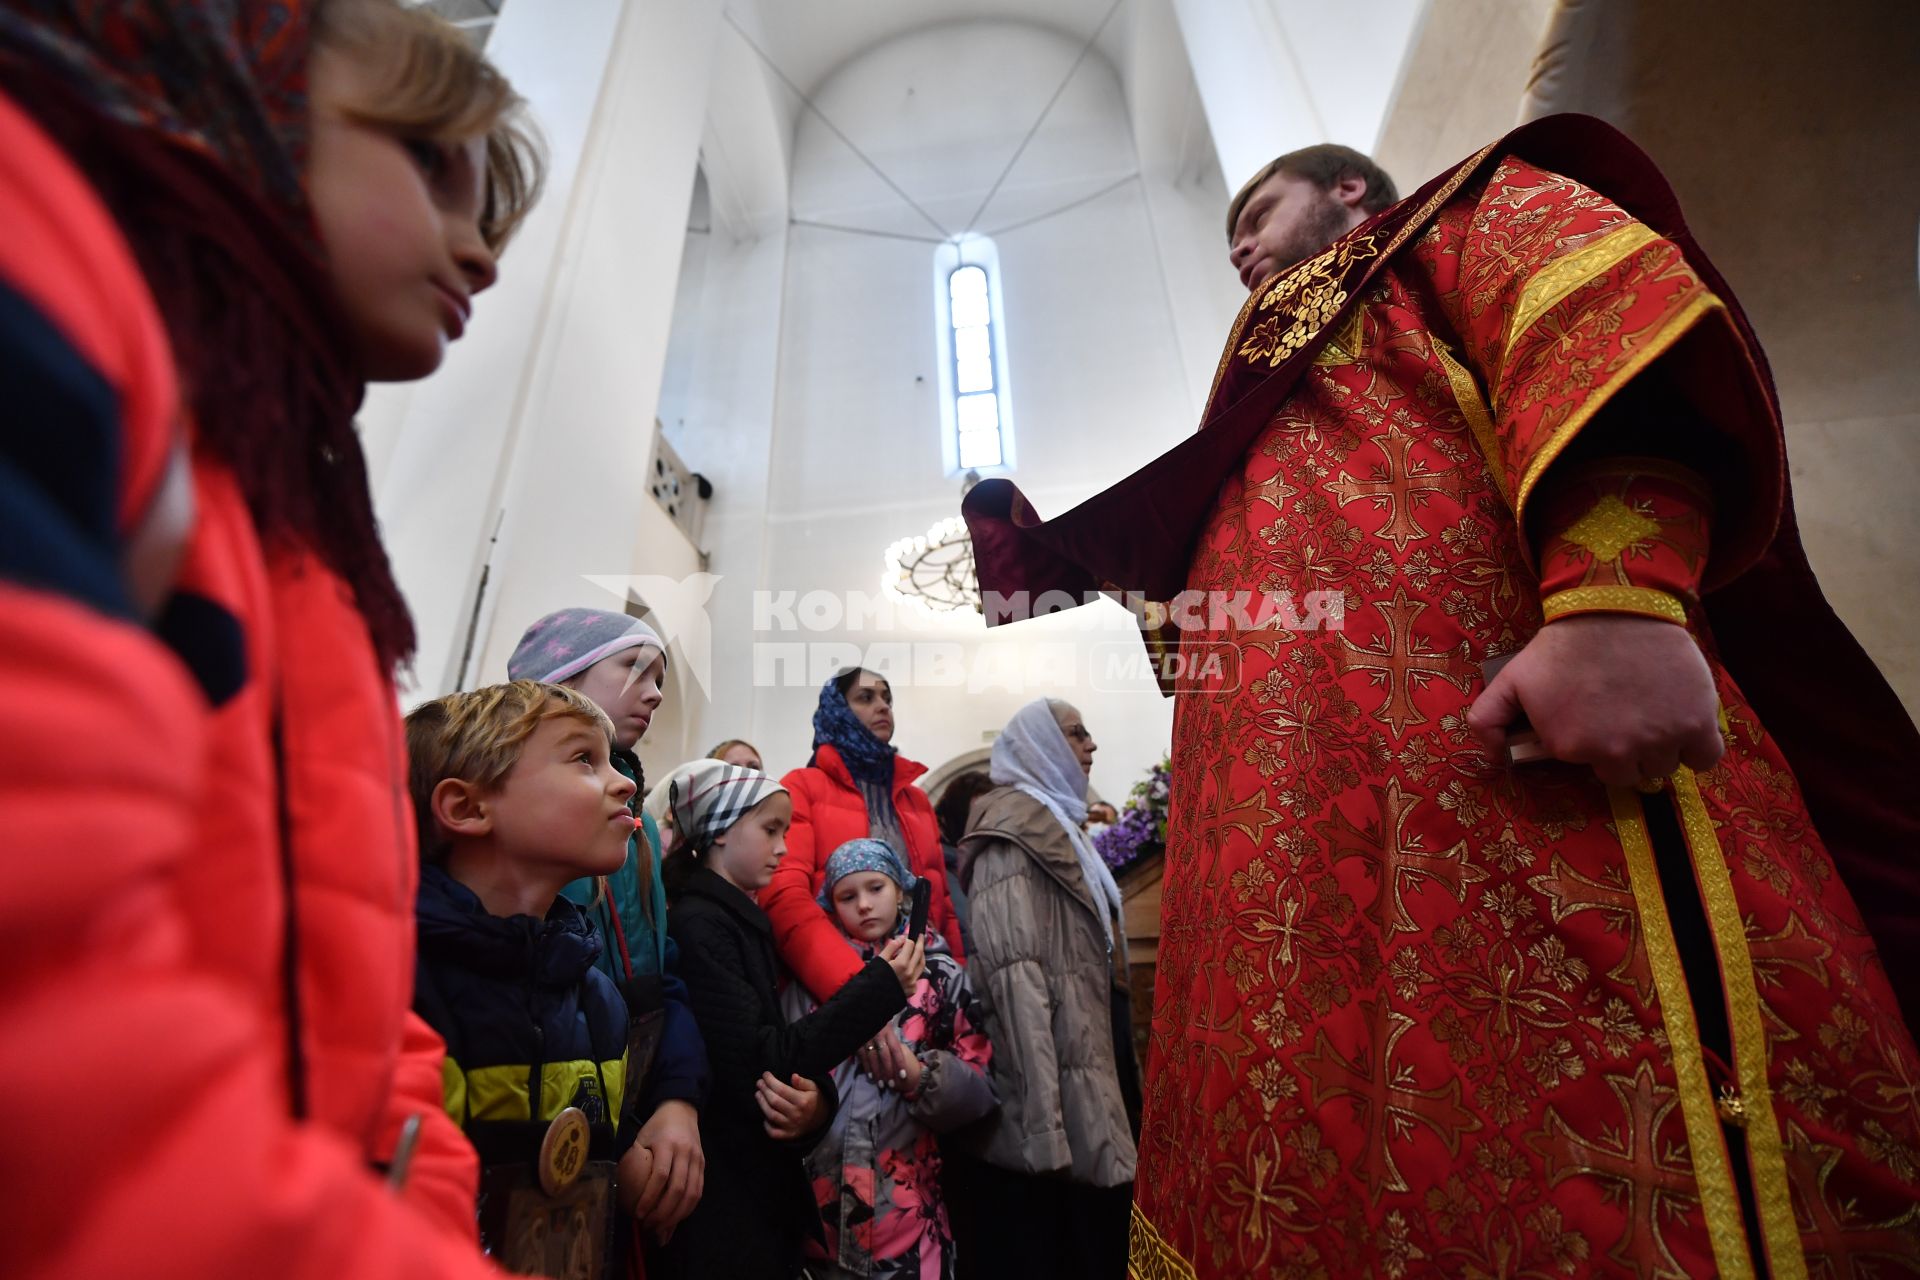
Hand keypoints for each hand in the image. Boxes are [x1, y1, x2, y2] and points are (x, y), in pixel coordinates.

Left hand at [619, 1099, 703, 1241]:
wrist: (681, 1111)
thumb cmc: (656, 1127)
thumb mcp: (641, 1138)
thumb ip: (634, 1161)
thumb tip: (619, 1190)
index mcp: (667, 1144)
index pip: (661, 1176)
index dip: (650, 1198)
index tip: (639, 1214)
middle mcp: (685, 1153)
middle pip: (678, 1189)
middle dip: (663, 1213)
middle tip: (648, 1226)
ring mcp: (697, 1160)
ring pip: (691, 1194)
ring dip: (676, 1215)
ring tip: (661, 1228)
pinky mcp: (703, 1166)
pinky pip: (698, 1192)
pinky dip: (687, 1208)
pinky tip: (676, 1218)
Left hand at [756, 1071, 826, 1139]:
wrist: (820, 1119)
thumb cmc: (812, 1100)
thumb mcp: (812, 1088)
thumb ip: (803, 1082)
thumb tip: (793, 1076)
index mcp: (803, 1101)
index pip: (781, 1090)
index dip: (771, 1081)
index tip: (765, 1074)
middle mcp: (796, 1114)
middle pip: (774, 1101)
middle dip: (764, 1090)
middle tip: (759, 1082)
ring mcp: (791, 1126)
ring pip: (771, 1115)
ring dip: (762, 1104)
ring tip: (758, 1094)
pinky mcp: (788, 1135)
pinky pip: (773, 1132)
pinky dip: (766, 1125)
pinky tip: (764, 1115)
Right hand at [856, 1027, 922, 1096]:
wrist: (862, 1012)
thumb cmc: (878, 1022)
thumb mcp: (887, 1026)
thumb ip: (892, 1039)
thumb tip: (903, 1052)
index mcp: (888, 1031)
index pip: (896, 1049)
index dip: (900, 1063)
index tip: (903, 1076)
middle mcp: (878, 1035)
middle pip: (885, 1056)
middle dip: (889, 1071)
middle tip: (892, 1084)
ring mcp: (867, 1038)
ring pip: (873, 1058)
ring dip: (878, 1072)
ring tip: (881, 1084)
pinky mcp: (858, 1042)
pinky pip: (863, 1057)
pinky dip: (867, 1067)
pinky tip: (871, 1077)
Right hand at [879, 934, 925, 995]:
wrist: (872, 998)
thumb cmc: (874, 977)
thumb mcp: (880, 959)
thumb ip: (892, 947)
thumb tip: (901, 939)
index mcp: (902, 963)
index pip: (910, 945)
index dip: (907, 940)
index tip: (905, 938)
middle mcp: (910, 972)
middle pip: (919, 953)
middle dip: (920, 943)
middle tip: (921, 936)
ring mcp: (913, 982)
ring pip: (921, 964)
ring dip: (921, 955)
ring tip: (919, 949)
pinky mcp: (913, 989)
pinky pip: (918, 975)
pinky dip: (916, 968)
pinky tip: (912, 965)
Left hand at [1468, 615, 1722, 787]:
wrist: (1616, 607)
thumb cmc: (1564, 645)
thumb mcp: (1512, 679)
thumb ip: (1487, 718)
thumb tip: (1490, 754)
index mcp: (1572, 747)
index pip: (1594, 769)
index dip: (1598, 746)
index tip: (1600, 720)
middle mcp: (1616, 751)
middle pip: (1631, 774)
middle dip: (1629, 752)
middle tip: (1628, 718)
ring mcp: (1659, 739)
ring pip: (1665, 768)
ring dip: (1663, 748)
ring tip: (1654, 715)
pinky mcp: (1697, 724)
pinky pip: (1706, 759)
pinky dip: (1699, 748)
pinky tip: (1687, 726)